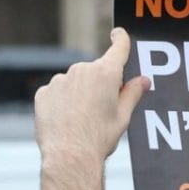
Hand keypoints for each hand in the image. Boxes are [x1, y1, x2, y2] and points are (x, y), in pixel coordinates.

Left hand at [35, 31, 150, 189]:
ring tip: (82, 120)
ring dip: (79, 93)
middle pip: (95, 71)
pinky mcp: (44, 93)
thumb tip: (144, 80)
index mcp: (106, 73)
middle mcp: (82, 70)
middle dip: (99, 84)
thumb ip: (133, 94)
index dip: (120, 39)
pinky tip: (66, 121)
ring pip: (74, 82)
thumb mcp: (123, 116)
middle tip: (103, 109)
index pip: (118, 48)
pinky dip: (62, 102)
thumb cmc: (100, 137)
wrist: (69, 156)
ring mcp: (60, 80)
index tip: (119, 33)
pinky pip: (57, 93)